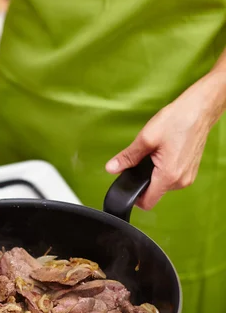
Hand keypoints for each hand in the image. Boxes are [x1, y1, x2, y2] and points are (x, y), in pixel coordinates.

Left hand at [105, 73, 225, 209]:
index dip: (133, 196)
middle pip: (154, 193)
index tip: (127, 184)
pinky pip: (172, 177)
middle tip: (143, 158)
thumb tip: (112, 168)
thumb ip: (128, 157)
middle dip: (143, 178)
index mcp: (168, 176)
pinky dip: (164, 169)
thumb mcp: (146, 138)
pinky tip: (165, 153)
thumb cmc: (178, 120)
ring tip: (156, 153)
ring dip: (154, 173)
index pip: (147, 202)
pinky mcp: (190, 171)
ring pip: (162, 185)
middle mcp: (180, 181)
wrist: (199, 110)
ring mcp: (187, 177)